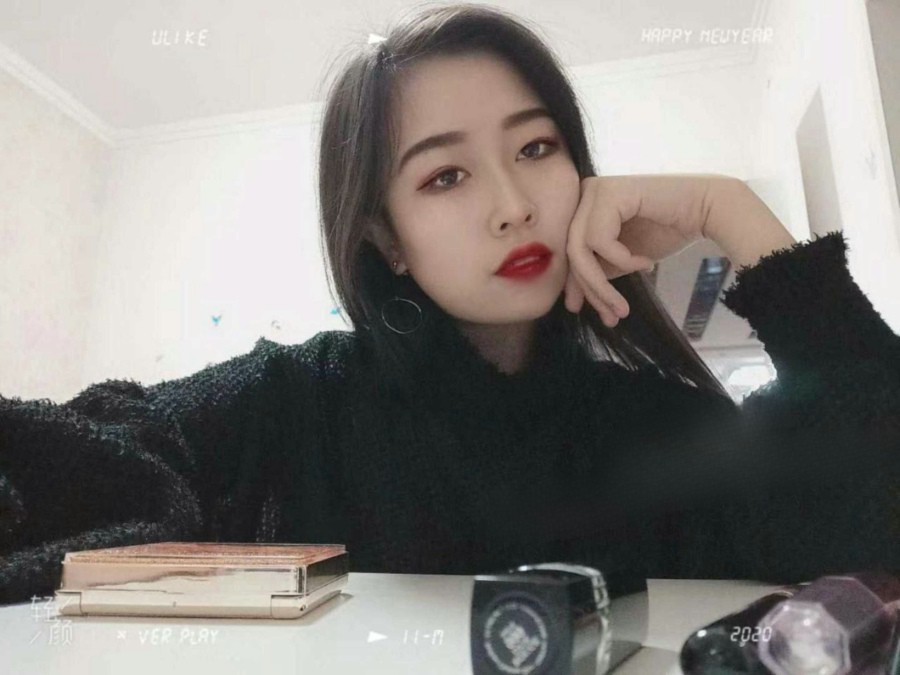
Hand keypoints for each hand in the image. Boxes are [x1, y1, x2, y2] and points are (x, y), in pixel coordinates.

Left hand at [563, 174, 738, 324]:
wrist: (706, 210)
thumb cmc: (666, 231)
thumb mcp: (621, 258)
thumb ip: (597, 271)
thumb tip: (571, 300)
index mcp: (583, 208)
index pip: (568, 252)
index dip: (574, 284)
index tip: (580, 310)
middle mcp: (583, 194)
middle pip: (571, 252)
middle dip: (591, 290)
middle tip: (612, 316)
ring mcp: (594, 190)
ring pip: (580, 250)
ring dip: (602, 285)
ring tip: (624, 304)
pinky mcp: (609, 192)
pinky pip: (600, 240)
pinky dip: (623, 259)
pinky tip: (646, 263)